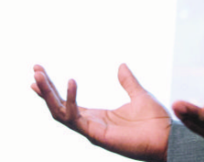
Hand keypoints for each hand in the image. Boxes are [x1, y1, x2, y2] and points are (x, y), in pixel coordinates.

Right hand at [31, 63, 170, 161]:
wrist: (168, 137)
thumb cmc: (156, 122)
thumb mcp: (139, 94)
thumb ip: (128, 82)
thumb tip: (121, 65)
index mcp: (97, 116)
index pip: (67, 102)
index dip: (52, 89)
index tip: (39, 72)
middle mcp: (91, 124)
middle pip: (58, 107)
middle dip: (45, 90)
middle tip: (34, 70)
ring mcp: (92, 130)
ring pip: (60, 114)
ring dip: (48, 95)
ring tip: (39, 76)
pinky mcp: (97, 135)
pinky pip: (76, 118)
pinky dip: (70, 100)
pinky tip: (71, 82)